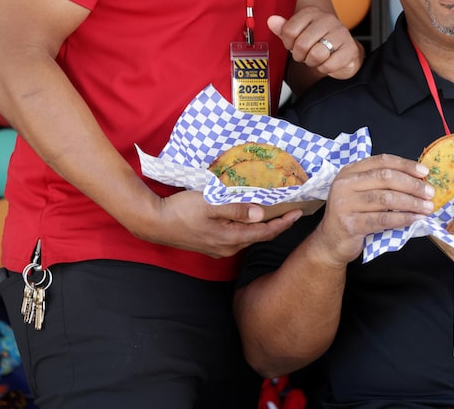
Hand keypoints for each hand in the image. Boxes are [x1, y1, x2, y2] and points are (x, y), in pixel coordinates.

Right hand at [134, 188, 303, 257]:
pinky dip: (247, 228)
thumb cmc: (181, 210)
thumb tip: (261, 215)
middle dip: (276, 225)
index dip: (283, 223)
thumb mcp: (210, 203)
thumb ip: (236, 209)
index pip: (264, 233)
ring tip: (275, 212)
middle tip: (290, 211)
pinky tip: (248, 217)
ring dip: (261, 227)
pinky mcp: (210, 245)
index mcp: (230, 238)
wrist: (155, 222)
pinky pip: (236, 237)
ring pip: (247, 237)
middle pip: (258, 237)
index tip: (299, 213)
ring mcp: (218, 249)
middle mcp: (227, 248)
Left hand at [268, 9, 363, 80]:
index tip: (293, 44)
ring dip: (312, 62)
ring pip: (316, 55)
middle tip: (305, 55)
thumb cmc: (319, 42)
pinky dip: (324, 68)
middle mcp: (328, 19)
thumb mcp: (298, 34)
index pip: (289, 30)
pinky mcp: (350, 49)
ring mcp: (341, 33)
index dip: (288, 43)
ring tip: (316, 58)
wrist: (344, 51)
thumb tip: (271, 20)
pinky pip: (329, 65)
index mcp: (312, 12)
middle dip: (300, 56)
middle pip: (301, 44)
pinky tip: (327, 62)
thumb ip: (284, 28)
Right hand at [307, 154, 433, 267]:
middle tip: (429, 193)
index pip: (381, 161)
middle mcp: (345, 184)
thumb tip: (418, 180)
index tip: (424, 172)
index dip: (405, 165)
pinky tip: (415, 219)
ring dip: (411, 203)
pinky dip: (402, 219)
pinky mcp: (349, 224)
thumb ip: (382, 183)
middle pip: (385, 178)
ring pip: (386, 199)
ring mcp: (345, 204)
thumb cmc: (353, 215)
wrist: (331, 242)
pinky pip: (382, 220)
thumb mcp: (362, 192)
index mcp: (350, 171)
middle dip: (412, 185)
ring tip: (427, 207)